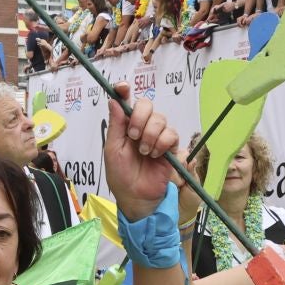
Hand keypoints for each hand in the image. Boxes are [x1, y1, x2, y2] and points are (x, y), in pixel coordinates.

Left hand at [104, 87, 177, 219]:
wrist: (136, 197)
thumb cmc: (121, 176)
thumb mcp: (113, 150)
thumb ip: (116, 125)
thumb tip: (114, 99)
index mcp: (125, 126)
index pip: (126, 101)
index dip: (124, 90)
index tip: (122, 87)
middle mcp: (142, 127)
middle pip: (146, 105)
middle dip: (140, 118)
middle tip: (133, 136)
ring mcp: (157, 136)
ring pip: (160, 119)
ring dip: (150, 134)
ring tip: (144, 152)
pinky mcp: (170, 147)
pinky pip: (172, 133)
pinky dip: (162, 143)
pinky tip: (155, 155)